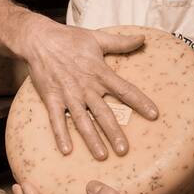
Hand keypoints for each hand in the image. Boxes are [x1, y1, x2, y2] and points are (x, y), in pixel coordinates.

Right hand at [19, 18, 157, 159]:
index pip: (125, 89)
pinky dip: (61, 135)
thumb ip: (121, 42)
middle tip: (124, 150)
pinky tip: (67, 150)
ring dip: (92, 139)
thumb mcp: (97, 37)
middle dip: (114, 132)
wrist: (38, 39)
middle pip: (104, 113)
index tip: (154, 115)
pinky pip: (57, 119)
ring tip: (102, 156)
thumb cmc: (69, 38)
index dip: (140, 102)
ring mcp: (68, 94)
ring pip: (83, 121)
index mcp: (99, 72)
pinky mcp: (51, 98)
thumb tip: (143, 38)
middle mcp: (86, 86)